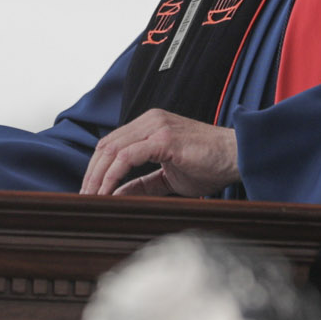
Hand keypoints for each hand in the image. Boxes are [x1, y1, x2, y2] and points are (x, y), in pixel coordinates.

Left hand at [80, 109, 239, 197]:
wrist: (238, 157)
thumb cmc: (210, 165)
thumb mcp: (168, 178)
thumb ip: (142, 185)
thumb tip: (116, 196)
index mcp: (149, 125)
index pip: (111, 144)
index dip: (96, 168)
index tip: (89, 191)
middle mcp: (150, 120)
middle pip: (106, 146)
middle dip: (91, 174)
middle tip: (83, 198)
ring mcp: (156, 127)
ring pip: (112, 150)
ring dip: (98, 177)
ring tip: (91, 198)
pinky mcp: (164, 138)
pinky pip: (127, 157)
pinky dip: (113, 176)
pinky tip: (108, 192)